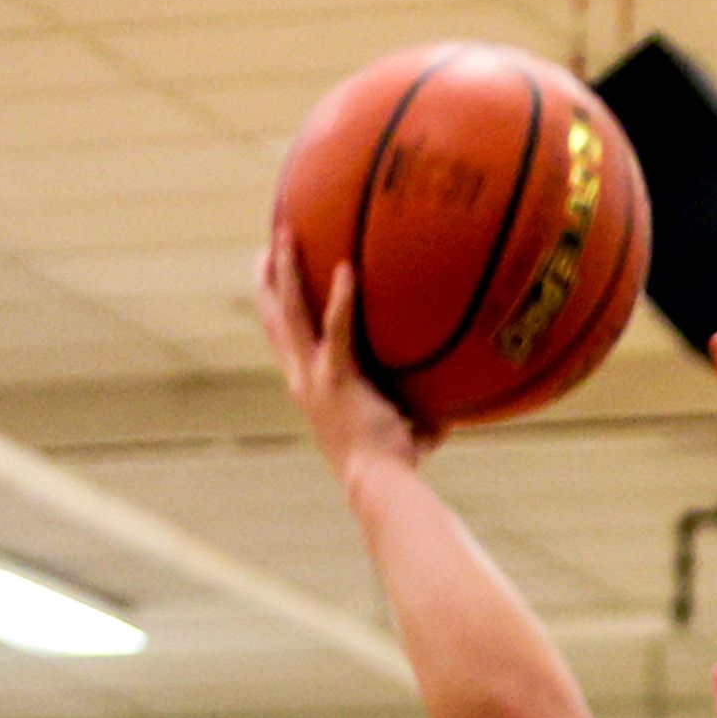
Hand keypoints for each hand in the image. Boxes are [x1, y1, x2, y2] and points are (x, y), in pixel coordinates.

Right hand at [255, 229, 435, 483]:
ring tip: (285, 234)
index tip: (270, 283)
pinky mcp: (337, 379)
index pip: (283, 342)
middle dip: (268, 280)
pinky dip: (342, 299)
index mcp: (309, 388)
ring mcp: (315, 377)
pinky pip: (337, 330)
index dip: (273, 311)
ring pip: (290, 314)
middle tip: (264, 247)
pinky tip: (349, 268)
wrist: (379, 484)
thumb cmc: (394, 465)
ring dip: (287, 273)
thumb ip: (418, 411)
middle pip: (274, 319)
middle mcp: (302, 379)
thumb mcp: (402, 429)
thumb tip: (452, 407)